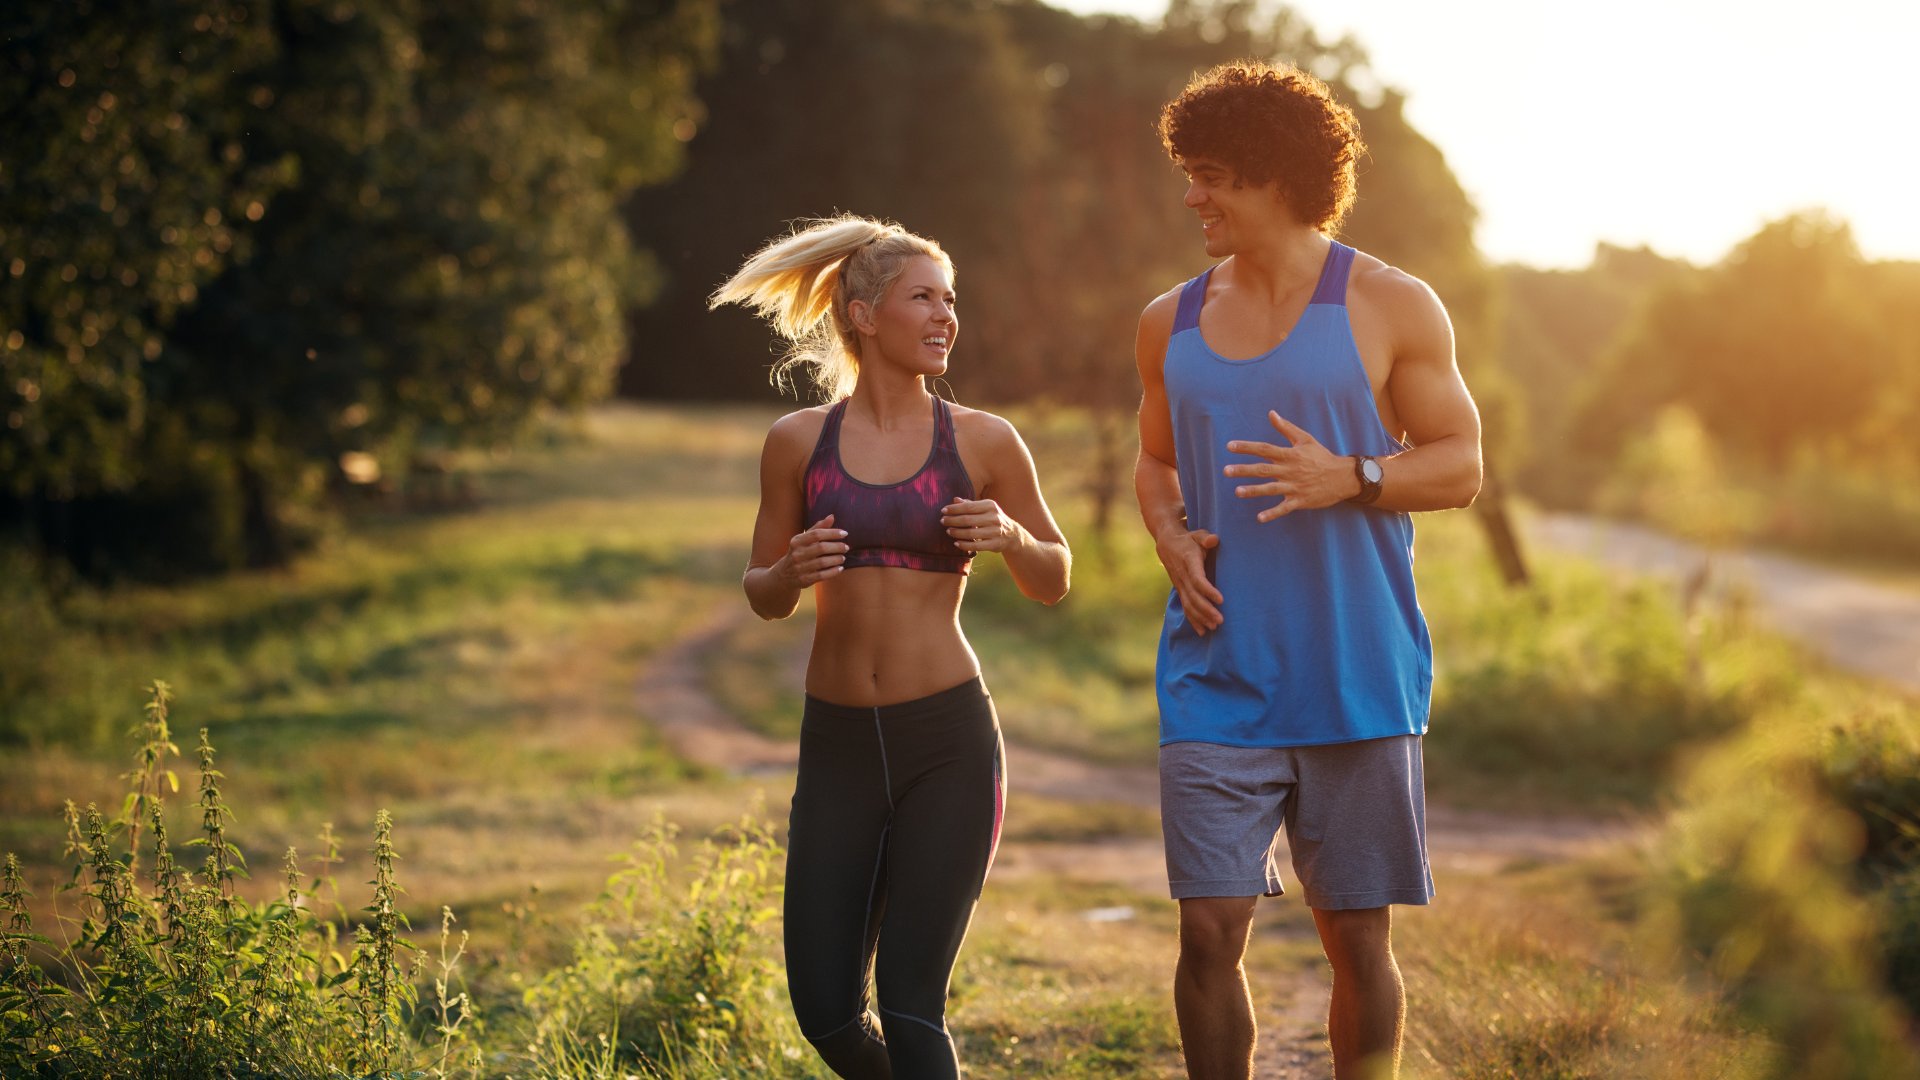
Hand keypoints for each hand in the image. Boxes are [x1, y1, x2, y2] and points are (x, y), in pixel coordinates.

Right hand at [777, 515, 846, 586]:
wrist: (784, 574)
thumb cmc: (799, 552)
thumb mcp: (804, 539)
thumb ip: (818, 528)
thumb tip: (832, 516)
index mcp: (797, 541)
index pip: (816, 534)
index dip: (832, 533)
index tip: (845, 533)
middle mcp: (797, 554)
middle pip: (821, 548)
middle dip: (836, 547)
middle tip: (846, 547)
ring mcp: (800, 568)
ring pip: (822, 562)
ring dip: (836, 559)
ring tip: (843, 558)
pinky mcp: (804, 579)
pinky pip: (822, 575)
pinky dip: (833, 572)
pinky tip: (840, 568)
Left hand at [941, 497, 1022, 552]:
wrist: (1012, 534)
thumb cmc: (993, 518)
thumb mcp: (984, 508)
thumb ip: (970, 504)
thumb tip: (955, 500)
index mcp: (990, 506)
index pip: (968, 506)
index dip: (954, 509)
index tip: (943, 511)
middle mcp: (994, 517)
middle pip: (967, 519)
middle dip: (952, 520)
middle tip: (943, 521)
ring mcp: (995, 531)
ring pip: (971, 533)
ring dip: (957, 533)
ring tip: (948, 531)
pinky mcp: (995, 544)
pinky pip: (976, 545)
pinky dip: (964, 545)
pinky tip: (956, 543)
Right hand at [1154, 527, 1222, 634]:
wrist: (1167, 543)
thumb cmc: (1188, 539)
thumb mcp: (1197, 534)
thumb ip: (1205, 537)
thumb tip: (1213, 540)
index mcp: (1188, 562)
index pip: (1197, 579)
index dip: (1208, 590)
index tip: (1221, 599)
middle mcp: (1183, 576)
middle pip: (1193, 597)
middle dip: (1206, 610)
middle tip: (1220, 620)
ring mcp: (1180, 585)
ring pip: (1189, 605)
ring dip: (1201, 617)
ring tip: (1214, 626)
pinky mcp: (1180, 590)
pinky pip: (1185, 608)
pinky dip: (1193, 620)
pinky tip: (1202, 631)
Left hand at [1223, 412, 1357, 521]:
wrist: (1343, 476)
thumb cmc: (1322, 456)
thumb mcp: (1305, 439)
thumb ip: (1286, 428)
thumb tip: (1271, 413)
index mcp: (1290, 455)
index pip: (1264, 449)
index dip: (1247, 447)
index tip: (1230, 446)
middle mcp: (1290, 470)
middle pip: (1263, 469)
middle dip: (1244, 470)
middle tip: (1226, 471)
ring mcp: (1295, 486)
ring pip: (1271, 488)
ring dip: (1254, 490)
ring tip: (1237, 492)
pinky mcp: (1300, 500)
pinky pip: (1284, 508)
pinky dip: (1272, 513)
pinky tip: (1260, 517)